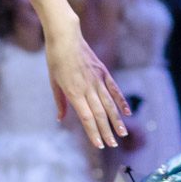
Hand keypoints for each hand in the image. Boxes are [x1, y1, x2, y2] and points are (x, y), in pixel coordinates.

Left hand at [44, 24, 130, 149]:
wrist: (65, 36)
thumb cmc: (55, 59)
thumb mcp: (53, 81)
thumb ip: (60, 101)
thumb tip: (60, 119)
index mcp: (73, 91)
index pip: (86, 117)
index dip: (93, 132)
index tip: (99, 145)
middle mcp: (87, 87)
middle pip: (99, 114)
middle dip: (106, 131)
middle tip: (113, 145)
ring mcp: (97, 79)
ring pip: (109, 104)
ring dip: (116, 120)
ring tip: (122, 134)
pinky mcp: (103, 71)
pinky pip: (114, 89)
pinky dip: (121, 101)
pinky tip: (127, 113)